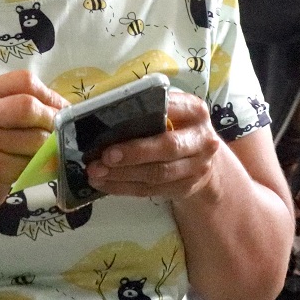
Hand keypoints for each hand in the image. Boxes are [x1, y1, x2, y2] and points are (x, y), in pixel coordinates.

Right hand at [0, 71, 66, 219]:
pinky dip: (38, 168)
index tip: (61, 109)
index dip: (50, 94)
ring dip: (46, 149)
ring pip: (34, 139)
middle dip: (51, 120)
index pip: (23, 80)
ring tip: (40, 155)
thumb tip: (61, 110)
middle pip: (28, 106)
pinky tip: (31, 170)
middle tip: (58, 133)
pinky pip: (28, 164)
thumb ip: (14, 108)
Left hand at [85, 91, 222, 202]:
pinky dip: (124, 187)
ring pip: (157, 174)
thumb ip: (151, 109)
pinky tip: (104, 183)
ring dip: (123, 174)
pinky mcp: (186, 188)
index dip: (147, 115)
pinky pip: (151, 190)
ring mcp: (197, 167)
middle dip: (133, 153)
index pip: (172, 109)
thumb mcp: (173, 111)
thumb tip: (108, 112)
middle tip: (105, 156)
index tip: (119, 120)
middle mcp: (202, 140)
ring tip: (97, 172)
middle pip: (167, 148)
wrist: (202, 160)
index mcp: (195, 111)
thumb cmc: (177, 129)